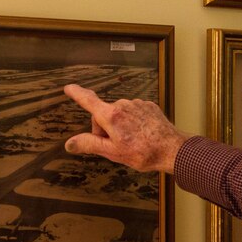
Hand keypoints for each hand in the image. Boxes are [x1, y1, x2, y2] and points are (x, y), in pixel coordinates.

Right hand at [63, 84, 188, 173]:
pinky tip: (141, 134)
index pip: (88, 100)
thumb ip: (89, 144)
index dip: (77, 94)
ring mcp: (137, 104)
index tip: (69, 88)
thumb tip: (69, 143)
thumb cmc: (142, 153)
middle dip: (104, 128)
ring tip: (132, 141)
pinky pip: (133, 112)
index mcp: (111, 116)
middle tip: (115, 145)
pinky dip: (132, 121)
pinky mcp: (149, 106)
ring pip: (120, 113)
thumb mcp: (112, 152)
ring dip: (119, 125)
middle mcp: (123, 105)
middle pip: (104, 113)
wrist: (172, 149)